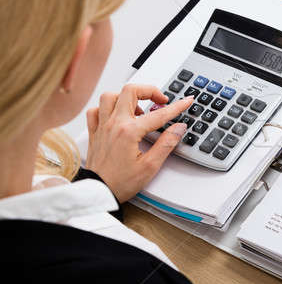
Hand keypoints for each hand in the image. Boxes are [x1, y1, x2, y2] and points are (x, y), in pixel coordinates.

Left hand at [85, 84, 193, 202]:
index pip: (158, 114)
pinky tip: (117, 115)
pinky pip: (96, 110)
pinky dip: (107, 108)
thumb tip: (178, 128)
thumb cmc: (120, 183)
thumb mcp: (150, 166)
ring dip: (127, 97)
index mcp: (129, 132)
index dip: (176, 107)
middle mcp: (114, 124)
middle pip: (130, 91)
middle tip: (160, 100)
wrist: (98, 193)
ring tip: (139, 107)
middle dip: (149, 90)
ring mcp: (102, 126)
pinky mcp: (95, 132)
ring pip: (111, 96)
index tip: (186, 101)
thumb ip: (166, 143)